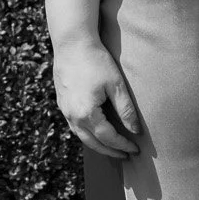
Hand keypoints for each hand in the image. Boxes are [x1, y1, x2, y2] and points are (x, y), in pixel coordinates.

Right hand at [53, 36, 142, 156]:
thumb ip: (126, 110)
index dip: (123, 145)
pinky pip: (75, 126)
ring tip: (113, 148)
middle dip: (110, 151)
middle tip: (126, 155)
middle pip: (93, 143)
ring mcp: (65, 111)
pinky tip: (96, 132)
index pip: (108, 138)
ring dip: (98, 145)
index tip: (136, 149)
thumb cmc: (96, 61)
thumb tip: (135, 130)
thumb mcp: (116, 84)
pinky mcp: (62, 104)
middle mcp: (73, 117)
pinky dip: (87, 134)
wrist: (72, 44)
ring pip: (82, 137)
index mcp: (87, 114)